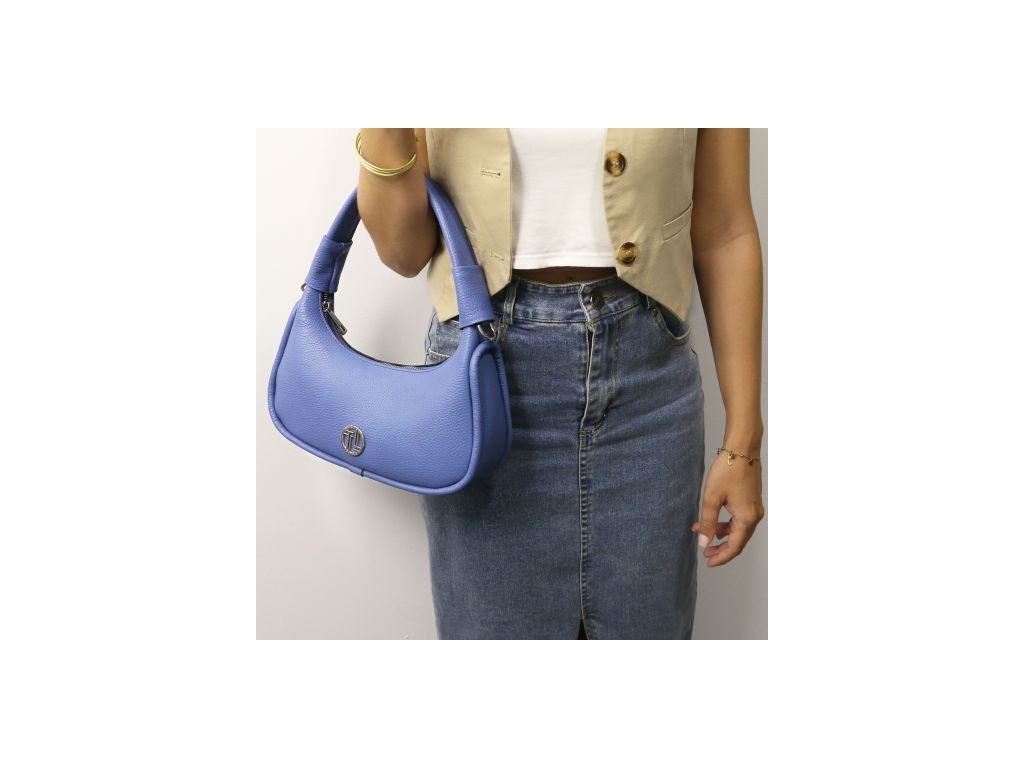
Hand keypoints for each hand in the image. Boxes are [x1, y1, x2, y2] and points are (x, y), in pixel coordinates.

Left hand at [691, 448, 764, 566]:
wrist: (742, 449)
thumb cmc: (728, 471)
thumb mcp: (712, 498)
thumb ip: (708, 523)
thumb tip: (704, 542)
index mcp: (747, 518)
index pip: (734, 547)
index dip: (721, 557)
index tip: (708, 562)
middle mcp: (754, 516)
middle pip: (738, 540)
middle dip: (721, 548)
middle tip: (705, 552)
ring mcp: (755, 507)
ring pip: (738, 529)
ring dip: (721, 533)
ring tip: (702, 531)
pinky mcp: (751, 500)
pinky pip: (739, 518)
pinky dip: (726, 522)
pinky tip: (712, 519)